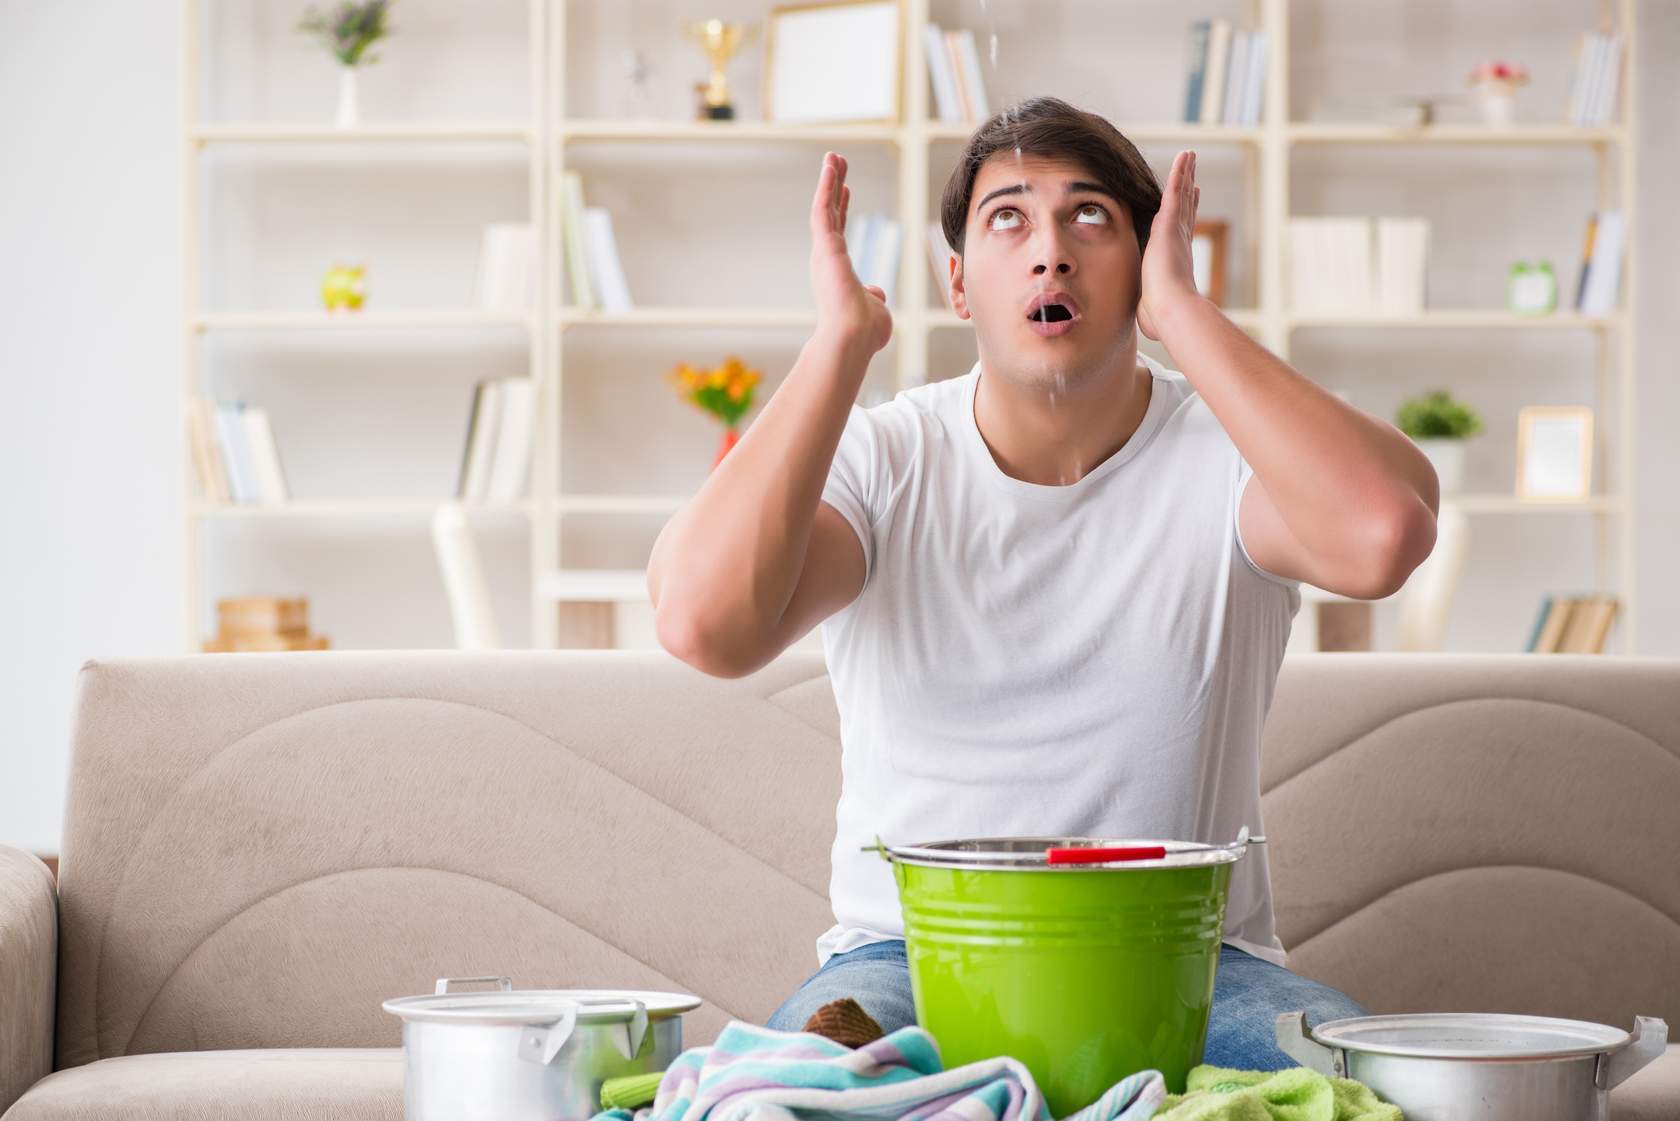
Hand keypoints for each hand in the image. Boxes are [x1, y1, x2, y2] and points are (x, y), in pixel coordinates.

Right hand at [809, 152, 891, 355]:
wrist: (852, 338)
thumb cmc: (864, 332)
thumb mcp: (875, 308)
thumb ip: (874, 296)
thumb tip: (877, 292)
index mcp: (838, 269)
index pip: (838, 230)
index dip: (842, 207)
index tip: (846, 187)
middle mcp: (827, 258)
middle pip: (830, 213)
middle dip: (834, 185)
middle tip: (836, 162)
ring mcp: (824, 251)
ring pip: (824, 207)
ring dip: (829, 180)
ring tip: (833, 156)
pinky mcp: (824, 247)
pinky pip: (823, 210)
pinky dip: (826, 186)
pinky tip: (831, 166)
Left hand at [1137, 150, 1203, 341]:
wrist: (1169, 309)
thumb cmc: (1161, 318)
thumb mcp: (1152, 311)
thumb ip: (1150, 312)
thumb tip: (1149, 328)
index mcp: (1175, 260)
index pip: (1182, 231)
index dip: (1187, 215)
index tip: (1191, 201)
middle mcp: (1179, 242)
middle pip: (1185, 209)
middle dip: (1188, 190)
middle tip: (1192, 173)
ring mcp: (1176, 231)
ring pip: (1181, 196)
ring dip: (1185, 174)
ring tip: (1189, 156)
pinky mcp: (1170, 223)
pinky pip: (1175, 191)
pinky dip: (1180, 173)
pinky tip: (1185, 155)